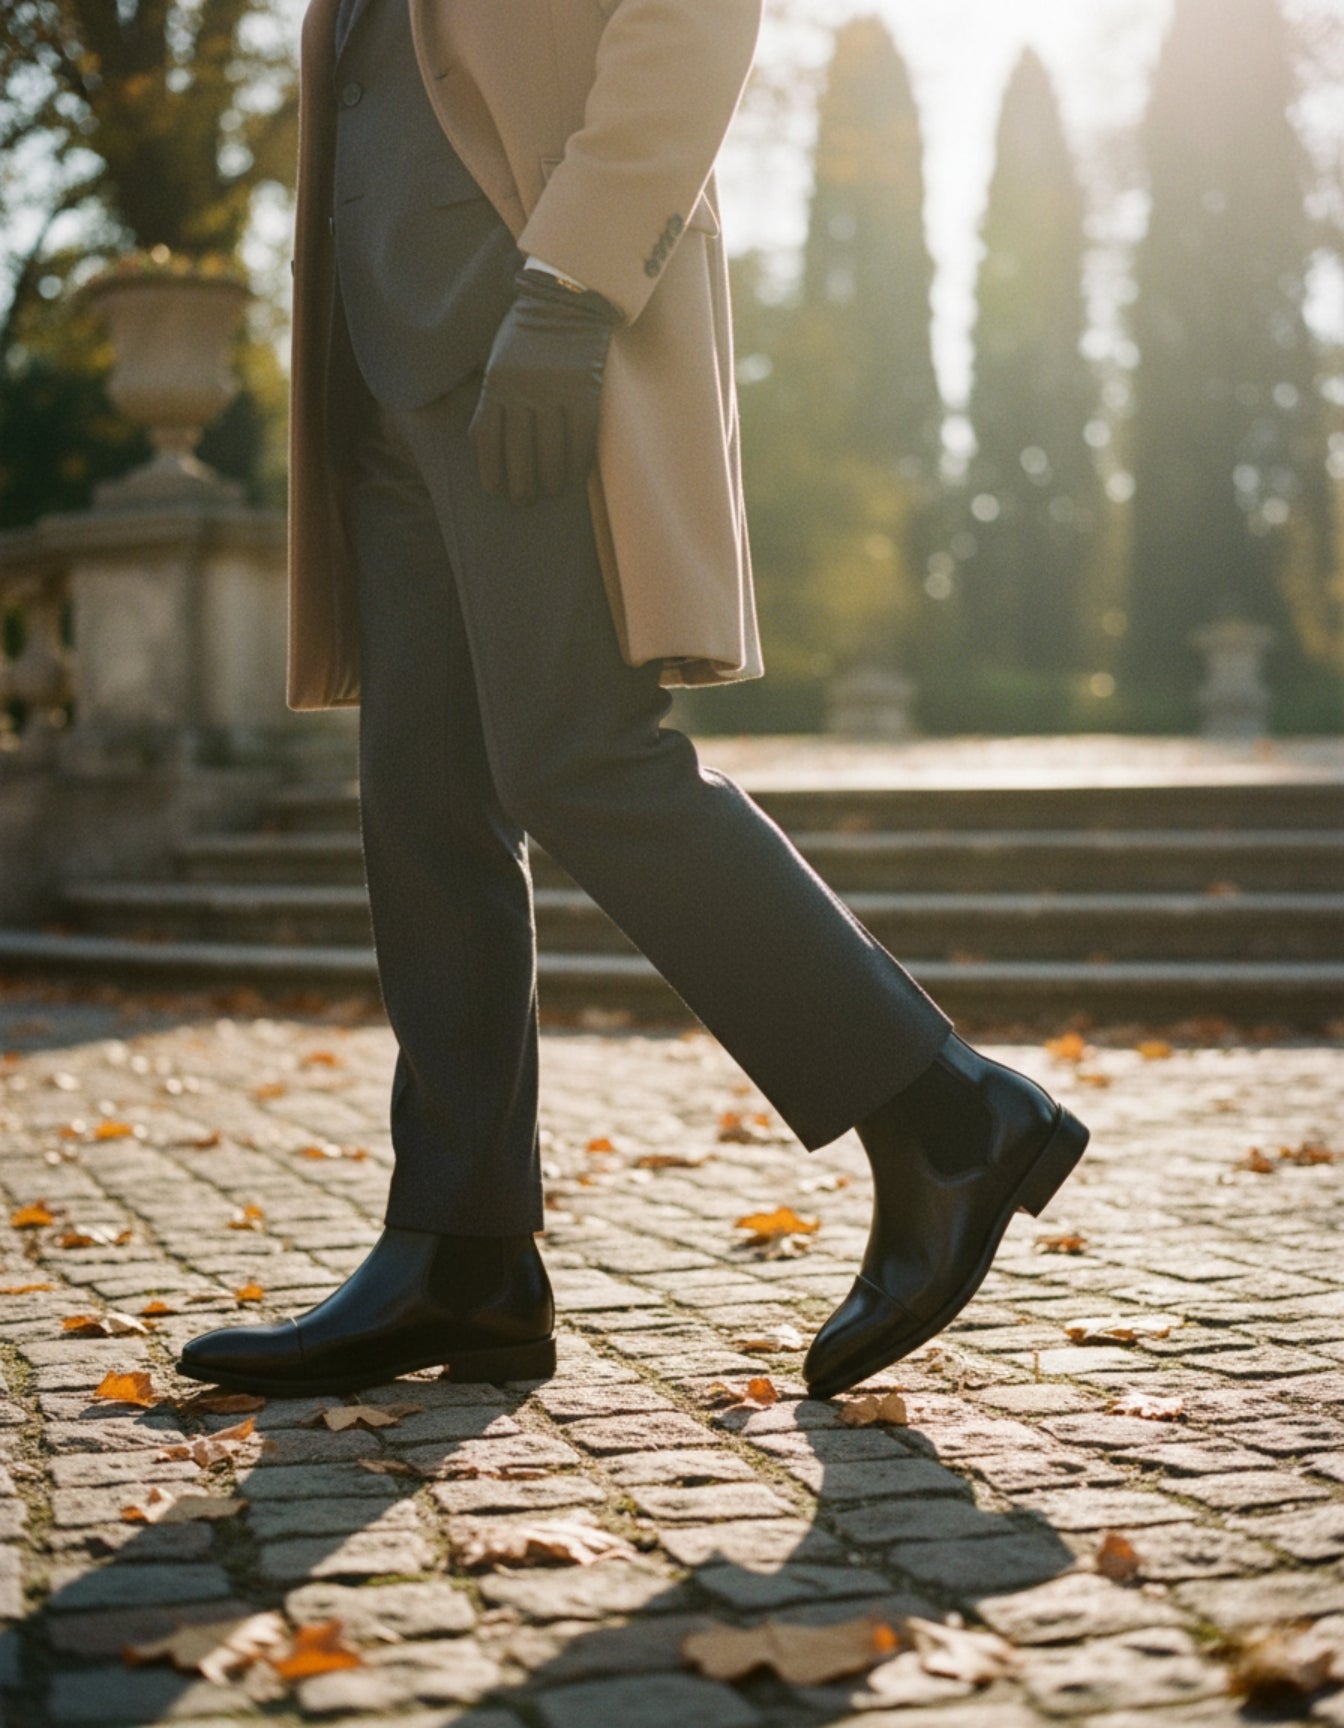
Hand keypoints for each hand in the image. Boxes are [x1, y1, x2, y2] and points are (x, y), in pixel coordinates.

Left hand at [469, 268, 621, 503]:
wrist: (565, 298)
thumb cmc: (526, 334)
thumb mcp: (497, 361)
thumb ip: (492, 398)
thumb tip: (483, 444)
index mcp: (496, 383)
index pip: (488, 438)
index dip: (490, 470)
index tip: (495, 491)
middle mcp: (523, 389)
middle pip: (519, 451)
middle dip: (521, 483)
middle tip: (524, 500)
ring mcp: (555, 390)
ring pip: (551, 449)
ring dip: (551, 478)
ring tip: (552, 491)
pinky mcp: (584, 389)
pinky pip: (580, 436)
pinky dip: (577, 460)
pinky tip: (575, 474)